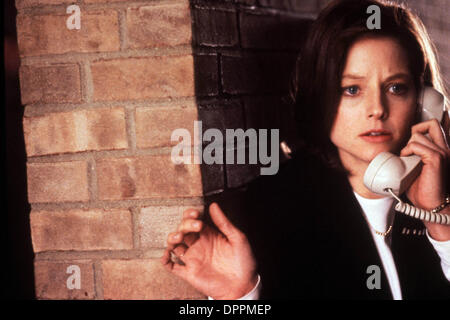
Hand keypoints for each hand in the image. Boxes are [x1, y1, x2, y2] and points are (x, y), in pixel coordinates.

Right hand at [160, 203, 257, 298]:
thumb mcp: (237, 238)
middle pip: (182, 230)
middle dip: (185, 225)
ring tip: (178, 237)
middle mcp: (199, 245)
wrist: (243, 286)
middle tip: (196, 226)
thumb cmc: (244, 262)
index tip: (196, 213)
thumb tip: (213, 205)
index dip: (190, 215)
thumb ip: (224, 222)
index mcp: (209, 235)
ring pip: (174, 245)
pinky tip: (167, 254)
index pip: (193, 220)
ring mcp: (193, 258)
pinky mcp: (189, 272)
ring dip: (172, 238)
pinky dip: (165, 260)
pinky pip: (172, 266)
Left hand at [400, 119, 449, 239]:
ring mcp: (442, 152)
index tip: (410, 144)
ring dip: (407, 146)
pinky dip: (407, 151)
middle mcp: (444, 149)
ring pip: (418, 135)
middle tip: (409, 147)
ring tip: (407, 159)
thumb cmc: (424, 190)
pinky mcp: (437, 158)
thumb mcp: (416, 168)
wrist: (432, 205)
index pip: (433, 127)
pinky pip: (416, 145)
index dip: (419, 130)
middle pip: (431, 123)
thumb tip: (398, 150)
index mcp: (441, 150)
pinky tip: (407, 161)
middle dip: (415, 130)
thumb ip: (413, 156)